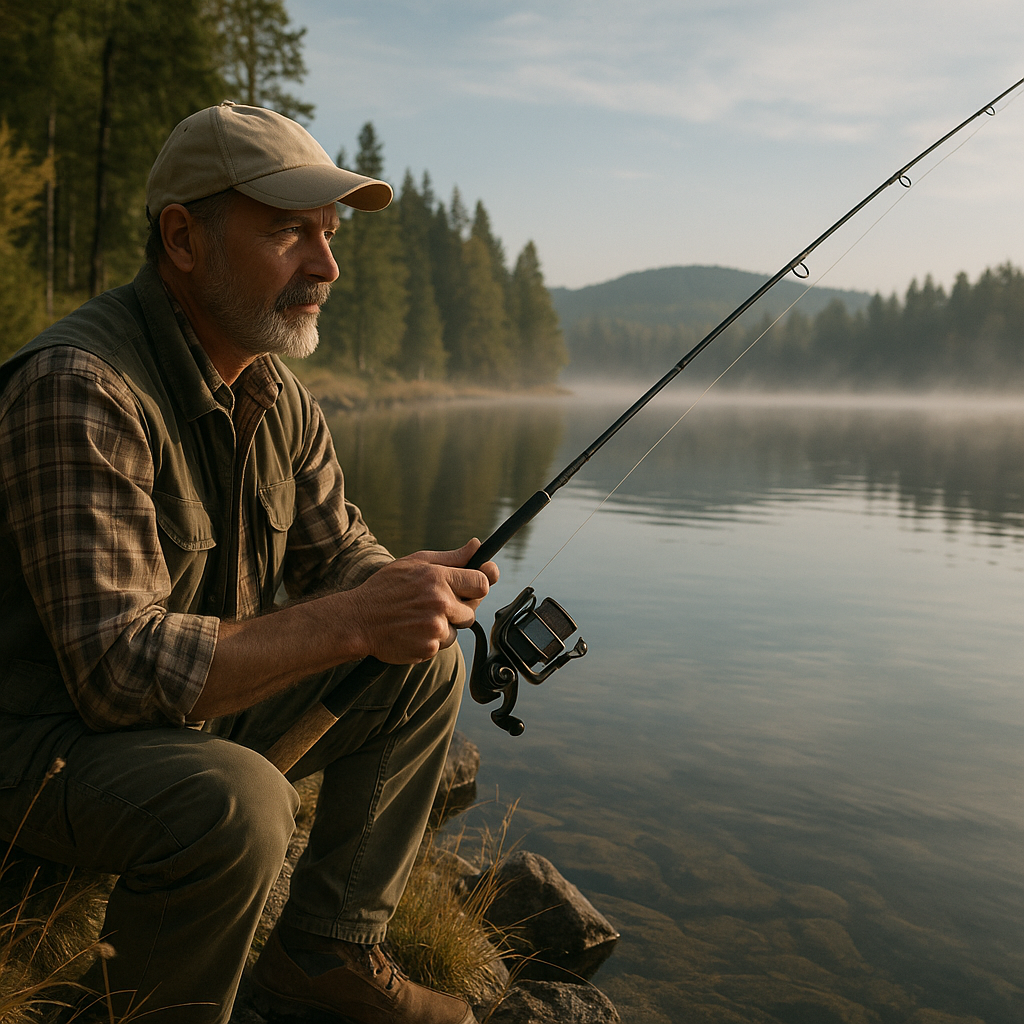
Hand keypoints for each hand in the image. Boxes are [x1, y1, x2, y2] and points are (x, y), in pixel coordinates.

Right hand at [351, 539, 498, 663]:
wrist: (358, 620)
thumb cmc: (385, 589)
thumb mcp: (415, 563)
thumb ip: (451, 557)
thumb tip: (477, 545)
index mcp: (438, 578)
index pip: (482, 583)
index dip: (478, 585)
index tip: (471, 587)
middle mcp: (439, 602)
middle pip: (472, 610)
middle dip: (459, 608)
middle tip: (435, 603)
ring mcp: (434, 627)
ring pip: (458, 629)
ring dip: (445, 625)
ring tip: (419, 617)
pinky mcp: (428, 648)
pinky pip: (443, 645)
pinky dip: (432, 639)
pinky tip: (414, 629)